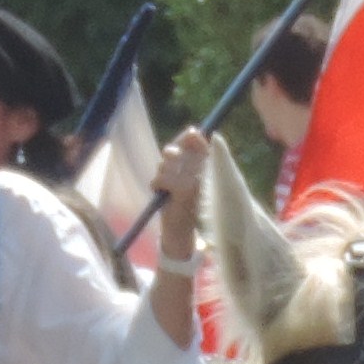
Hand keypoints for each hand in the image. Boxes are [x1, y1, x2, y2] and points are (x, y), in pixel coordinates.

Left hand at [154, 127, 212, 259]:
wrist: (181, 233)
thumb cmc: (181, 203)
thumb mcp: (183, 177)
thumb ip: (185, 157)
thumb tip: (191, 130)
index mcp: (206, 169)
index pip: (199, 143)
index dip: (189, 137)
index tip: (185, 137)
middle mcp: (203, 174)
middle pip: (179, 151)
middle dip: (168, 158)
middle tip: (166, 165)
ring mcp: (195, 181)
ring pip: (167, 165)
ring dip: (160, 174)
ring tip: (166, 188)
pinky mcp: (184, 190)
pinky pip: (162, 178)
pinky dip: (157, 185)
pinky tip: (163, 194)